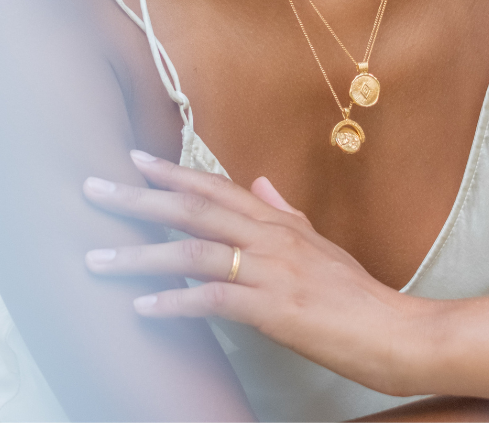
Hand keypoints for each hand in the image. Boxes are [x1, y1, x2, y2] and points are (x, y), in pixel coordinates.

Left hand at [82, 152, 417, 395]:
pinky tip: (143, 306)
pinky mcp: (273, 308)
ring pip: (194, 252)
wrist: (391, 328)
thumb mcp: (319, 243)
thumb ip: (285, 212)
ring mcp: (271, 270)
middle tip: (96, 188)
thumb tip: (259, 182)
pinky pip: (213, 300)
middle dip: (141, 198)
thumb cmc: (355, 291)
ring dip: (141, 255)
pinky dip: (174, 302)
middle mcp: (271, 236)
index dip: (173, 172)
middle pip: (195, 209)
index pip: (217, 187)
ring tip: (98, 258)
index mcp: (279, 221)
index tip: (135, 159)